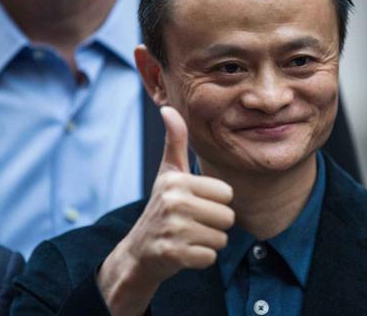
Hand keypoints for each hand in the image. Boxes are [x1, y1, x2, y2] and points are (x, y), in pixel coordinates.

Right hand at [97, 106, 234, 315]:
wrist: (139, 252)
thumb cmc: (161, 207)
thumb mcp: (168, 173)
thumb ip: (174, 142)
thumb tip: (168, 108)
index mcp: (177, 180)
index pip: (226, 193)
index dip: (215, 202)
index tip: (195, 204)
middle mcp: (173, 202)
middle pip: (227, 217)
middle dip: (215, 224)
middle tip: (192, 223)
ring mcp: (172, 229)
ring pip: (221, 238)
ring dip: (209, 242)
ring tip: (188, 237)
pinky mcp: (173, 255)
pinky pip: (210, 257)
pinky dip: (201, 258)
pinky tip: (184, 252)